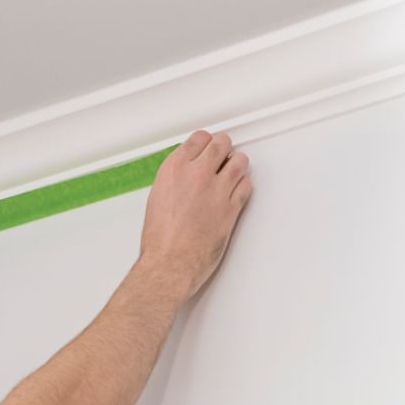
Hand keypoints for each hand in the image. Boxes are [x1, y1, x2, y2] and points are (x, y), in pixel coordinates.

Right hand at [140, 131, 251, 300]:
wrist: (169, 265)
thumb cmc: (160, 241)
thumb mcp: (158, 198)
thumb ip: (175, 180)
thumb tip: (186, 175)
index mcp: (174, 169)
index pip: (199, 138)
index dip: (205, 143)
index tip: (208, 148)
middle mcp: (197, 174)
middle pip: (221, 143)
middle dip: (224, 148)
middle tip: (223, 156)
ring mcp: (217, 190)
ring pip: (239, 161)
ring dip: (237, 165)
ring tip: (233, 172)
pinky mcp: (231, 208)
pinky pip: (246, 186)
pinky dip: (244, 186)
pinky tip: (237, 191)